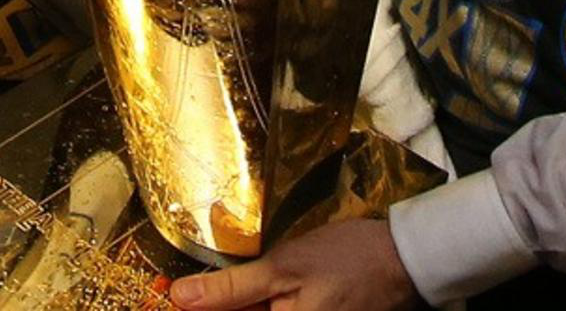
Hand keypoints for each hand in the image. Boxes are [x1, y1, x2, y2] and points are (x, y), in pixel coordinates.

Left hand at [168, 217, 418, 310]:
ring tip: (208, 294)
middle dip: (210, 308)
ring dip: (232, 304)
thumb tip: (177, 299)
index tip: (162, 299)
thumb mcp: (284, 267)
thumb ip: (230, 290)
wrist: (403, 262)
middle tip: (180, 293)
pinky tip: (242, 298)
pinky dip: (252, 307)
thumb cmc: (345, 259)